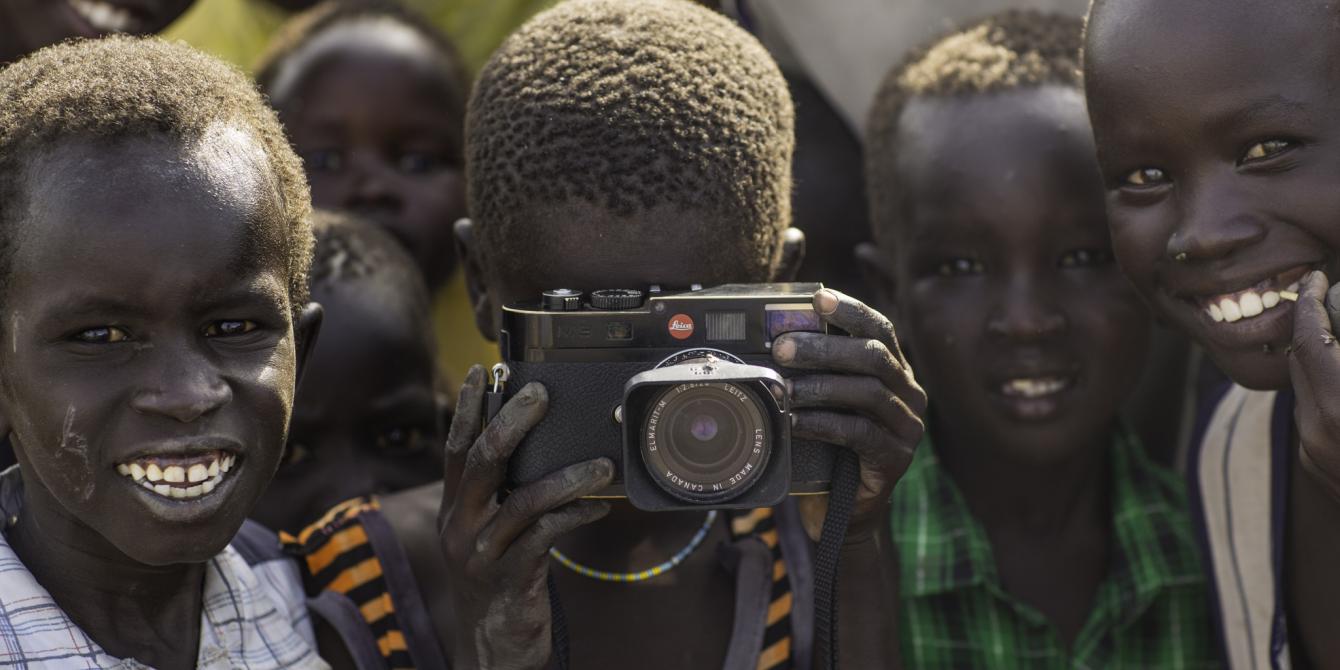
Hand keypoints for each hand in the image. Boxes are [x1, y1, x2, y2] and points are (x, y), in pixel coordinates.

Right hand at [438, 366, 614, 669]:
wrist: (492, 645)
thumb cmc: (500, 580)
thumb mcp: (489, 535)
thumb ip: (502, 497)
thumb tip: (540, 450)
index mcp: (455, 509)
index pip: (456, 447)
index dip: (468, 408)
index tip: (483, 370)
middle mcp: (461, 526)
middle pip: (482, 460)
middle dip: (512, 422)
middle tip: (540, 394)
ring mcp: (483, 552)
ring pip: (522, 500)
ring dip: (567, 476)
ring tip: (602, 464)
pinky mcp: (511, 576)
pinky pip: (546, 536)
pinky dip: (576, 515)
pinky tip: (599, 507)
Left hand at [773, 289, 925, 541]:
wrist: (844, 511)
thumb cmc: (828, 448)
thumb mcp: (823, 402)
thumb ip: (814, 371)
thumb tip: (774, 337)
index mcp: (894, 371)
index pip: (879, 329)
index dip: (850, 311)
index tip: (818, 298)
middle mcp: (909, 394)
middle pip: (873, 356)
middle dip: (824, 347)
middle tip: (783, 348)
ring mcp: (907, 427)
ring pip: (868, 391)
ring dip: (820, 386)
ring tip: (784, 389)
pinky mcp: (896, 458)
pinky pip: (859, 432)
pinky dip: (823, 423)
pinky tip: (796, 422)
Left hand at [1289, 271, 1339, 501]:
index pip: (1309, 337)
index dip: (1311, 301)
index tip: (1317, 277)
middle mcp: (1318, 428)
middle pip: (1298, 359)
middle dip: (1313, 327)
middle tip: (1331, 301)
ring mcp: (1313, 451)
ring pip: (1303, 389)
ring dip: (1320, 361)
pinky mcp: (1313, 467)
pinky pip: (1310, 417)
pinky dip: (1326, 393)